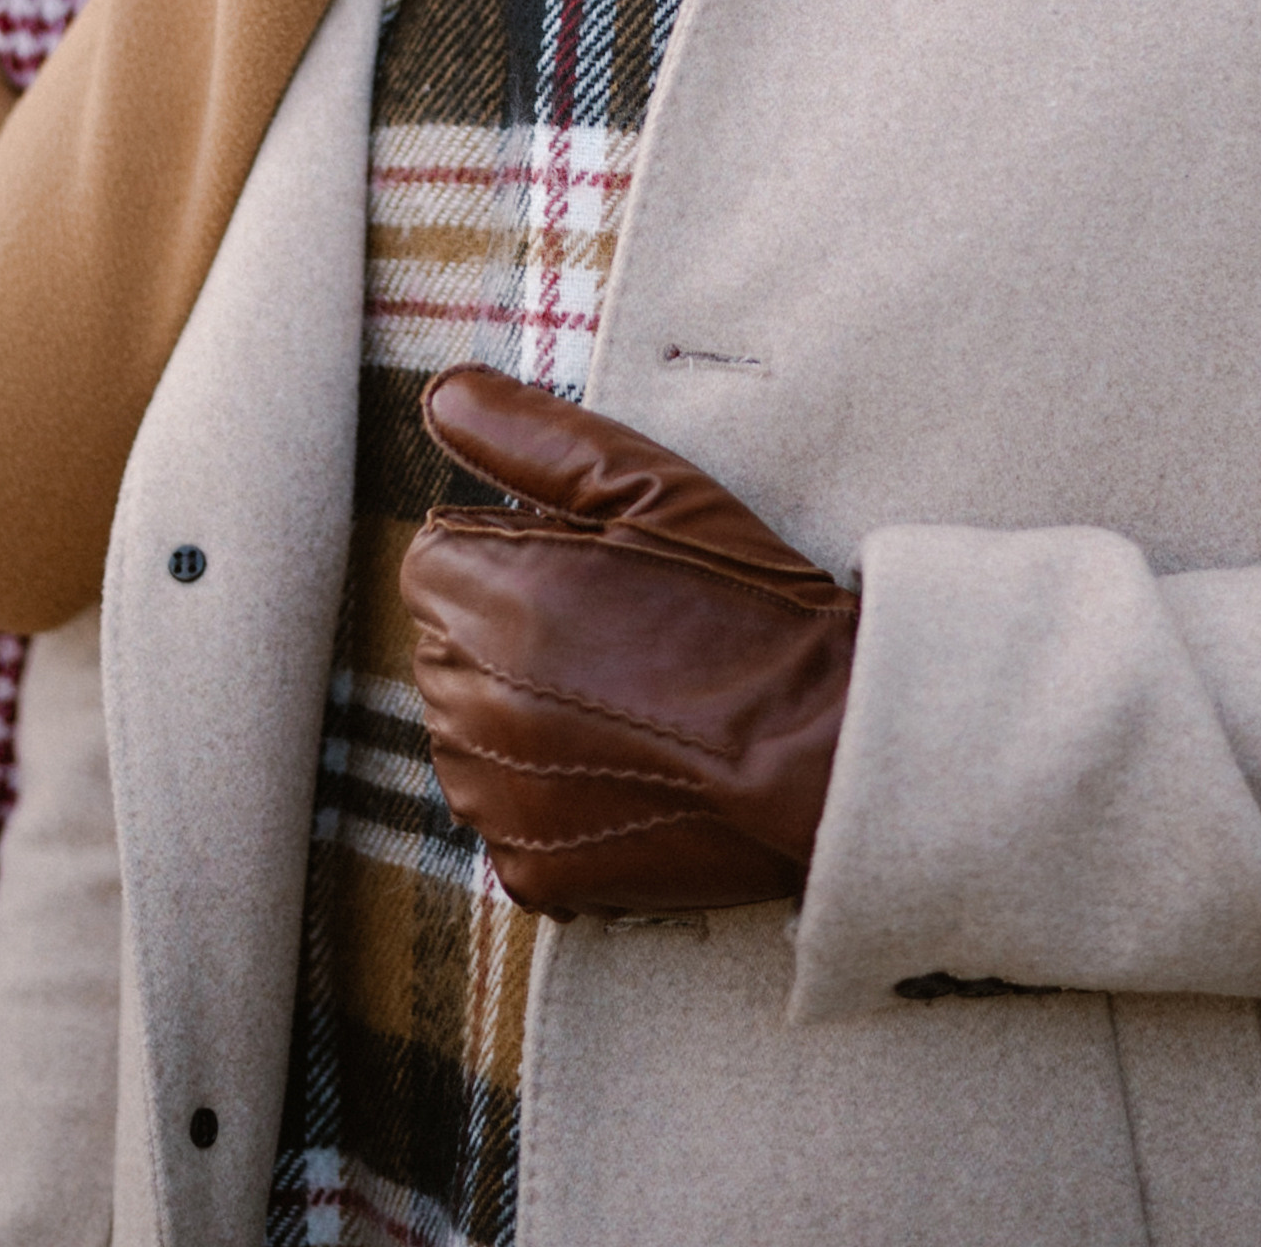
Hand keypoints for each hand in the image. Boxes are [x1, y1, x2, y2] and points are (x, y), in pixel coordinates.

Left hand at [400, 366, 858, 920]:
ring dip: (522, 712)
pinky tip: (626, 765)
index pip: (436, 558)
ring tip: (628, 700)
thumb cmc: (745, 610)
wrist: (824, 750)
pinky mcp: (530, 867)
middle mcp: (471, 705)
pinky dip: (550, 792)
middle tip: (619, 635)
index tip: (586, 571)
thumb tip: (441, 392)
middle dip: (508, 631)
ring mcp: (496, 796)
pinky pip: (506, 810)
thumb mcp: (651, 487)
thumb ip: (529, 433)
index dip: (512, 555)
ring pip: (469, 729)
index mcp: (488, 601)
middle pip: (448, 643)